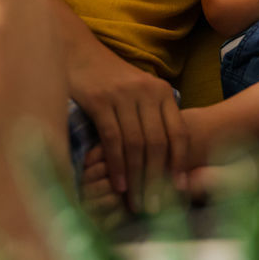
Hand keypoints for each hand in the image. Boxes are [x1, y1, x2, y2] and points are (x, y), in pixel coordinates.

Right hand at [66, 42, 187, 213]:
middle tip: (155, 206)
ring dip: (137, 178)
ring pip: (136, 145)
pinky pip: (113, 139)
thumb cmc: (111, 79)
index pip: (178, 132)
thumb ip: (153, 117)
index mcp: (162, 92)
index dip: (180, 163)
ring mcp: (124, 96)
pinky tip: (118, 184)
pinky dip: (117, 165)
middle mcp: (148, 92)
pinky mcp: (101, 101)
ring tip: (136, 202)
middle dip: (157, 179)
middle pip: (158, 143)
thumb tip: (165, 159)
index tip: (179, 190)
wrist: (79, 53)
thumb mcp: (139, 92)